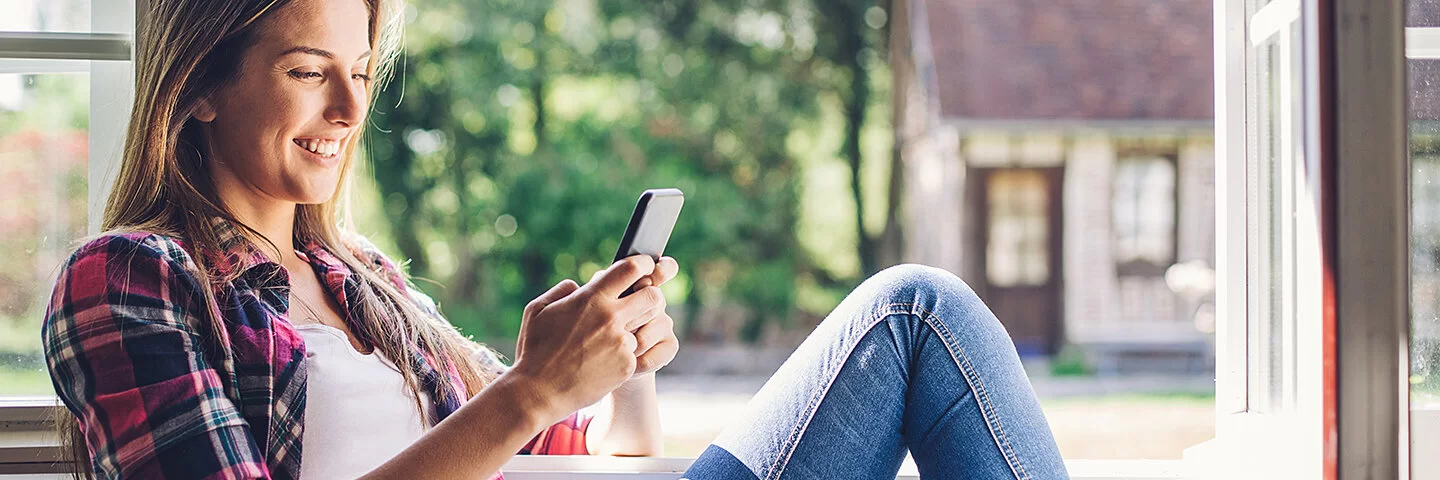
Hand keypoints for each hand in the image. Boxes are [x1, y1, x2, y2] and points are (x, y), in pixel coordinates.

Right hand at [510, 256, 664, 416]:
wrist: (539, 392)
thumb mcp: (538, 310)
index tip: (645, 267)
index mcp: (592, 298)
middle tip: (642, 301)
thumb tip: (579, 286)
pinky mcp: (627, 366)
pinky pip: (636, 352)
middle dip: (651, 296)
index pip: (632, 269)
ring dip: (638, 327)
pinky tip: (605, 361)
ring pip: (648, 327)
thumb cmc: (534, 350)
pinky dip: (625, 354)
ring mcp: (621, 343)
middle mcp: (611, 317)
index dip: (643, 264)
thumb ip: (562, 290)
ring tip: (615, 336)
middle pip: (653, 296)